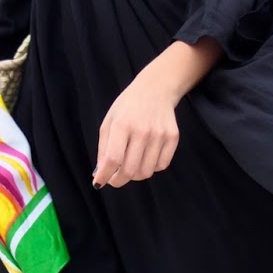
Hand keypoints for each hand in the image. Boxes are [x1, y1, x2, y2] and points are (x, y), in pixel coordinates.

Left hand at [93, 69, 179, 188]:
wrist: (156, 89)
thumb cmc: (128, 107)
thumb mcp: (109, 121)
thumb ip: (103, 148)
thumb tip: (101, 173)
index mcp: (122, 124)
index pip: (113, 159)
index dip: (105, 176)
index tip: (99, 182)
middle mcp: (142, 130)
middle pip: (130, 170)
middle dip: (119, 180)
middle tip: (115, 179)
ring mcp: (159, 134)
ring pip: (146, 172)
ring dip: (136, 175)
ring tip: (131, 165)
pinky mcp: (173, 137)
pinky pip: (161, 165)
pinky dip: (152, 167)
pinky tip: (146, 157)